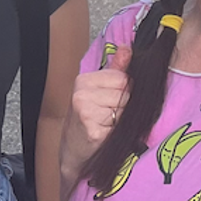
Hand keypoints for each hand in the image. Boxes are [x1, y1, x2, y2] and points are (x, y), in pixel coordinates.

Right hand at [62, 45, 130, 179]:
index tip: (112, 102)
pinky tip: (106, 135)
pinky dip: (118, 133)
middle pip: (125, 94)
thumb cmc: (86, 121)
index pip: (123, 78)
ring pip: (125, 110)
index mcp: (83, 80)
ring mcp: (86, 112)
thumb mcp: (97, 92)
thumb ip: (115, 70)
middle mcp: (82, 93)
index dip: (125, 92)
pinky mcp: (94, 131)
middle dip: (124, 107)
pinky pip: (120, 127)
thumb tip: (128, 48)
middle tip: (109, 116)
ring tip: (107, 125)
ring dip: (122, 121)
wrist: (72, 151)